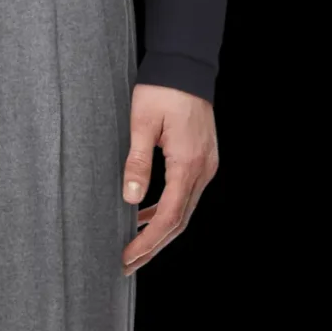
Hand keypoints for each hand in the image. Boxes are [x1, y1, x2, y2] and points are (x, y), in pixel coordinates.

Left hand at [121, 85, 217, 273]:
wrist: (186, 66)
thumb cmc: (162, 89)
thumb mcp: (141, 123)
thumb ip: (137, 162)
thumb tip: (130, 199)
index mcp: (188, 163)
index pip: (170, 216)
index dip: (147, 242)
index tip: (127, 258)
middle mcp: (203, 169)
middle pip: (179, 221)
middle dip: (152, 246)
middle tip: (125, 264)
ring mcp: (206, 165)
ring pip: (184, 211)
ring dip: (159, 231)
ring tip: (132, 247)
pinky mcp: (201, 159)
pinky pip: (185, 195)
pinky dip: (165, 211)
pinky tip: (144, 216)